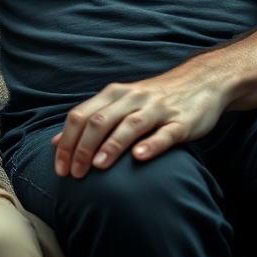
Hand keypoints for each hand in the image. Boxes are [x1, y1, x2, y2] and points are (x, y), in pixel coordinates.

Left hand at [52, 75, 225, 178]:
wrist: (201, 81)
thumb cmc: (153, 99)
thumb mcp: (118, 104)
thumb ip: (89, 120)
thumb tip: (55, 143)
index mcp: (113, 94)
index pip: (80, 116)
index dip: (66, 141)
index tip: (60, 168)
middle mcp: (132, 98)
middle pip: (99, 121)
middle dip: (83, 148)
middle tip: (75, 174)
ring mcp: (157, 109)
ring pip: (129, 125)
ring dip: (111, 146)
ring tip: (98, 167)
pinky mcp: (181, 121)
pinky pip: (165, 133)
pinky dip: (151, 144)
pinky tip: (139, 157)